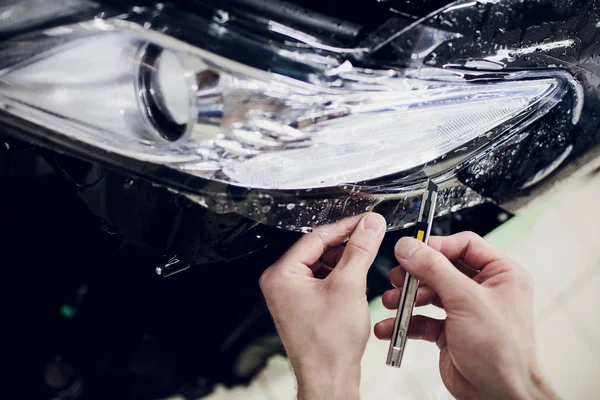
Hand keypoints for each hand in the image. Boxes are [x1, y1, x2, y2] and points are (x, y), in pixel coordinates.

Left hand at [259, 213, 385, 399]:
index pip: (315, 237)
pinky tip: (357, 277)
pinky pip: (322, 280)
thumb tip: (370, 225)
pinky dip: (341, 275)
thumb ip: (360, 249)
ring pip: (322, 264)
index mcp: (281, 275)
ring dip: (345, 259)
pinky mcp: (303, 305)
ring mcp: (291, 295)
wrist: (330, 379)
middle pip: (317, 249)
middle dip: (346, 243)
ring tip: (367, 256)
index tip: (366, 220)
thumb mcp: (349, 286)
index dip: (344, 226)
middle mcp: (281, 283)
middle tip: (370, 235)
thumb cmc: (329, 344)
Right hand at [375, 232, 556, 399]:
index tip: (412, 250)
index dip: (437, 246)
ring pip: (430, 292)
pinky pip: (423, 318)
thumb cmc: (502, 352)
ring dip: (407, 297)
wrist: (498, 396)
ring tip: (392, 301)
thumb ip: (434, 269)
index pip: (465, 245)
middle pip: (442, 268)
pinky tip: (391, 326)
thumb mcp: (466, 300)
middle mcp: (484, 290)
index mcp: (501, 274)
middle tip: (398, 277)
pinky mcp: (450, 331)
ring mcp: (466, 310)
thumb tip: (410, 247)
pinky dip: (406, 321)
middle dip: (417, 274)